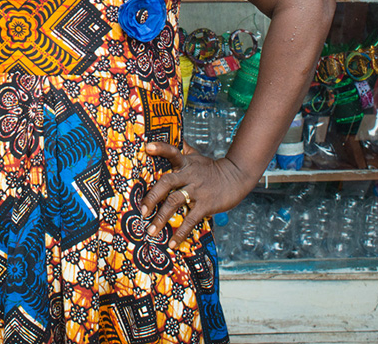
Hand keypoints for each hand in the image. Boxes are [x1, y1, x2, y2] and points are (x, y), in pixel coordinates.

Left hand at [140, 141, 259, 244]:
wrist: (235, 177)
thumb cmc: (210, 168)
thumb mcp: (196, 155)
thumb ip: (182, 147)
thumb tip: (171, 134)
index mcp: (185, 163)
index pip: (172, 152)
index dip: (161, 148)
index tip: (148, 147)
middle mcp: (189, 175)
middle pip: (167, 182)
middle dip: (152, 196)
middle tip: (141, 211)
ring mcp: (197, 190)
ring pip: (175, 202)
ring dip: (161, 218)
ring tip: (151, 231)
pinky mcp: (206, 205)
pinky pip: (190, 219)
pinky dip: (181, 232)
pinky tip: (172, 243)